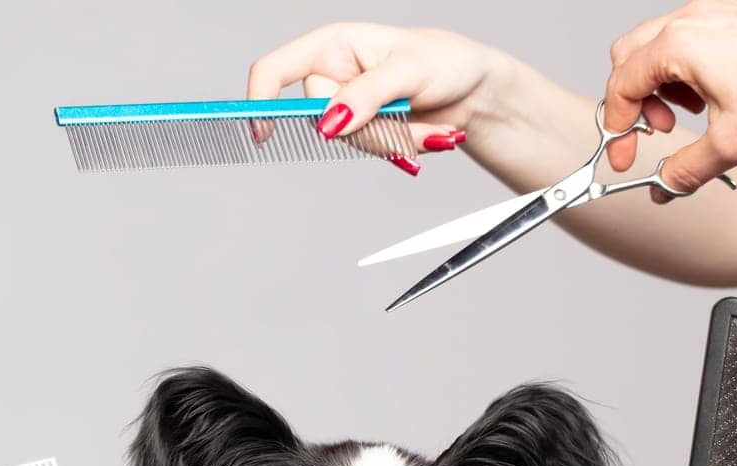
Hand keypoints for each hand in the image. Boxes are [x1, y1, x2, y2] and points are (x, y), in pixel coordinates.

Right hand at [248, 24, 505, 168]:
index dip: (261, 99)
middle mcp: (336, 74)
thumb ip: (366, 95)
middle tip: (405, 117)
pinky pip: (371, 151)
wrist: (475, 91)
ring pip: (349, 142)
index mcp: (333, 44)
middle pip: (320, 119)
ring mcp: (351, 105)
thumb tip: (329, 123)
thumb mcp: (408, 71)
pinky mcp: (368, 129)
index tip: (265, 133)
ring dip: (392, 139)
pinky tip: (423, 130)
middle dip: (367, 127)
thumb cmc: (446, 62)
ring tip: (424, 120)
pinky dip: (401, 147)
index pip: (276, 69)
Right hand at [602, 0, 736, 197]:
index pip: (621, 85)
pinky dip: (688, 65)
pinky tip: (716, 92)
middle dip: (635, 99)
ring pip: (659, 43)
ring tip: (693, 112)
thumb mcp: (729, 145)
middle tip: (660, 130)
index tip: (625, 154)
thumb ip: (683, 170)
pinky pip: (692, 34)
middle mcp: (691, 17)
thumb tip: (661, 187)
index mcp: (679, 45)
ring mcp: (715, 8)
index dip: (616, 127)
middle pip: (629, 56)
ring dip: (662, 83)